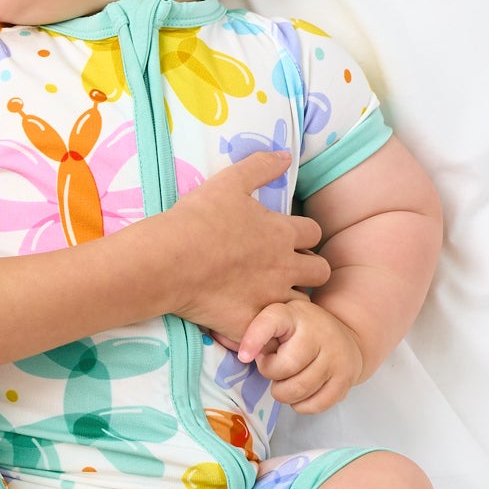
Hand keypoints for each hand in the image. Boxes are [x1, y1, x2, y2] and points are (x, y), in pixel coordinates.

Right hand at [161, 151, 330, 337]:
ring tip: (270, 299)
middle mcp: (284, 266)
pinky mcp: (252, 322)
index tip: (286, 240)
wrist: (168, 260)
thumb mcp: (229, 181)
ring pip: (303, 305)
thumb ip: (261, 166)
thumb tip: (287, 156)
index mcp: (282, 233)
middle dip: (308, 270)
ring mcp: (270, 298)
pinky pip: (273, 332)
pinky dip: (268, 328)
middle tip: (285, 271)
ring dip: (291, 300)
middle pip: (320, 271)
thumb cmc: (197, 219)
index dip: (303, 236)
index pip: (314, 233)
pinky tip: (253, 323)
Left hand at [235, 297, 362, 413]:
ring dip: (283, 391)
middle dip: (270, 373)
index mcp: (294, 314)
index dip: (254, 340)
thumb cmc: (299, 331)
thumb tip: (222, 340)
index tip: (244, 357)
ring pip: (297, 389)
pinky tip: (300, 391)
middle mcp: (319, 332)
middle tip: (274, 366)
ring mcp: (336, 357)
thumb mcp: (277, 319)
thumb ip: (251, 331)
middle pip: (283, 368)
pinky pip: (313, 405)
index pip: (271, 322)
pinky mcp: (345, 380)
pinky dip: (300, 404)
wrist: (344, 337)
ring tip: (286, 378)